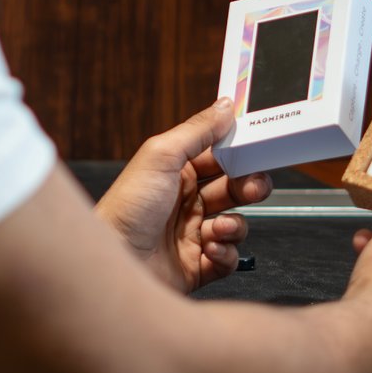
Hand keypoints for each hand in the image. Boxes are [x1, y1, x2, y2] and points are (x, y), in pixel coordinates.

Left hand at [98, 98, 271, 292]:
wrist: (115, 261)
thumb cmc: (127, 208)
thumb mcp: (161, 155)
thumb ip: (197, 130)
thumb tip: (224, 106)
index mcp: (175, 173)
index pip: (217, 158)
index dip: (237, 155)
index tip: (256, 149)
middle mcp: (184, 202)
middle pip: (232, 190)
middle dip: (248, 187)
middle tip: (253, 187)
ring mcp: (191, 235)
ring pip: (234, 224)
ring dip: (234, 224)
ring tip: (219, 227)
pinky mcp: (196, 266)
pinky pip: (227, 258)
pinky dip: (226, 253)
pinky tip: (210, 248)